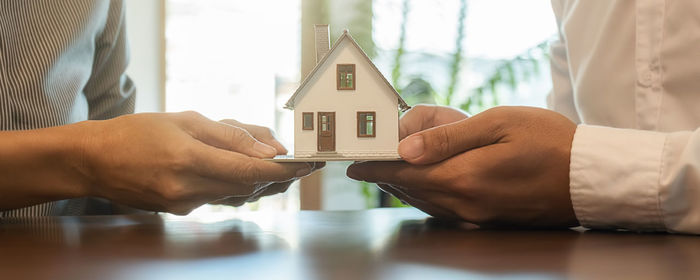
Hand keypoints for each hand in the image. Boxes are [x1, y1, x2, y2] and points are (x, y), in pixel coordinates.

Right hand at [78, 111, 314, 214]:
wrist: (94, 161)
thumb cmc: (138, 132)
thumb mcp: (186, 120)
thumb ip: (231, 135)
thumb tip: (269, 150)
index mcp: (189, 160)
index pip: (248, 171)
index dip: (282, 170)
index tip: (307, 165)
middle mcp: (188, 189)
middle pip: (247, 186)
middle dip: (276, 175)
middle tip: (298, 162)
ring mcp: (183, 205)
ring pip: (235, 194)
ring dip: (255, 179)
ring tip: (269, 161)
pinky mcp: (180, 212)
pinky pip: (217, 197)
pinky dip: (231, 183)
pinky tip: (234, 168)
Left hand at [347, 105, 578, 227]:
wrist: (591, 178)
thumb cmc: (550, 141)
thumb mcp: (498, 124)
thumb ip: (448, 138)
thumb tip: (406, 148)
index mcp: (465, 177)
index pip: (406, 174)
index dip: (376, 169)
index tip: (355, 165)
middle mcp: (466, 204)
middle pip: (412, 192)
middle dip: (387, 177)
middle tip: (369, 164)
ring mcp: (478, 217)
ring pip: (427, 204)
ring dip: (405, 189)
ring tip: (390, 174)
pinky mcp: (489, 220)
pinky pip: (445, 211)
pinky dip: (427, 199)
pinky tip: (425, 188)